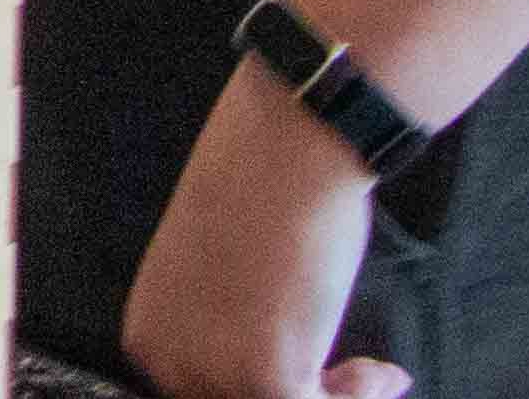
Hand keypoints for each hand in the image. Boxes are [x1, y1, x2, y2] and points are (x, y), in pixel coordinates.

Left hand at [120, 65, 413, 398]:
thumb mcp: (216, 277)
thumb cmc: (259, 194)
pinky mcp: (267, 380)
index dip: (260, 389)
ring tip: (369, 376)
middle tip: (346, 380)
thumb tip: (262, 359)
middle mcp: (169, 362)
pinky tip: (379, 372)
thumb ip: (223, 329)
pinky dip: (362, 397)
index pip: (205, 394)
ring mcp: (214, 374)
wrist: (285, 153)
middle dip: (307, 394)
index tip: (313, 377)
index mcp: (148, 336)